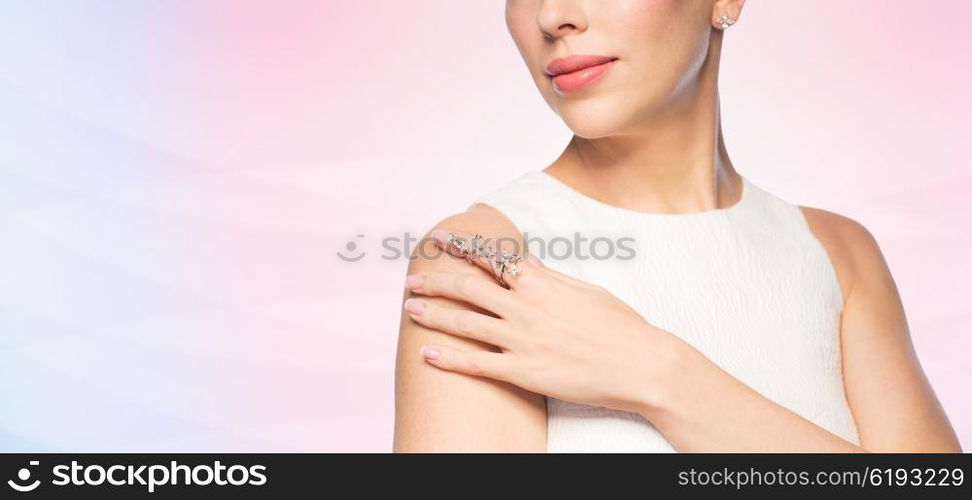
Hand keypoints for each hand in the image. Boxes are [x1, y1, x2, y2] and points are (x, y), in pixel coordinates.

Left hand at [402, 229, 688, 414]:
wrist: (642, 364)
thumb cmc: (620, 326)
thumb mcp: (585, 291)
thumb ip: (550, 276)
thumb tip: (527, 261)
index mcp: (542, 283)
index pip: (493, 259)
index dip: (462, 248)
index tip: (440, 240)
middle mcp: (527, 307)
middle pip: (469, 288)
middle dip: (437, 282)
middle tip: (412, 280)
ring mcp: (523, 340)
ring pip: (466, 323)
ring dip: (434, 315)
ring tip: (410, 310)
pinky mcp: (524, 371)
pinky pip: (477, 364)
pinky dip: (449, 360)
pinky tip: (427, 355)